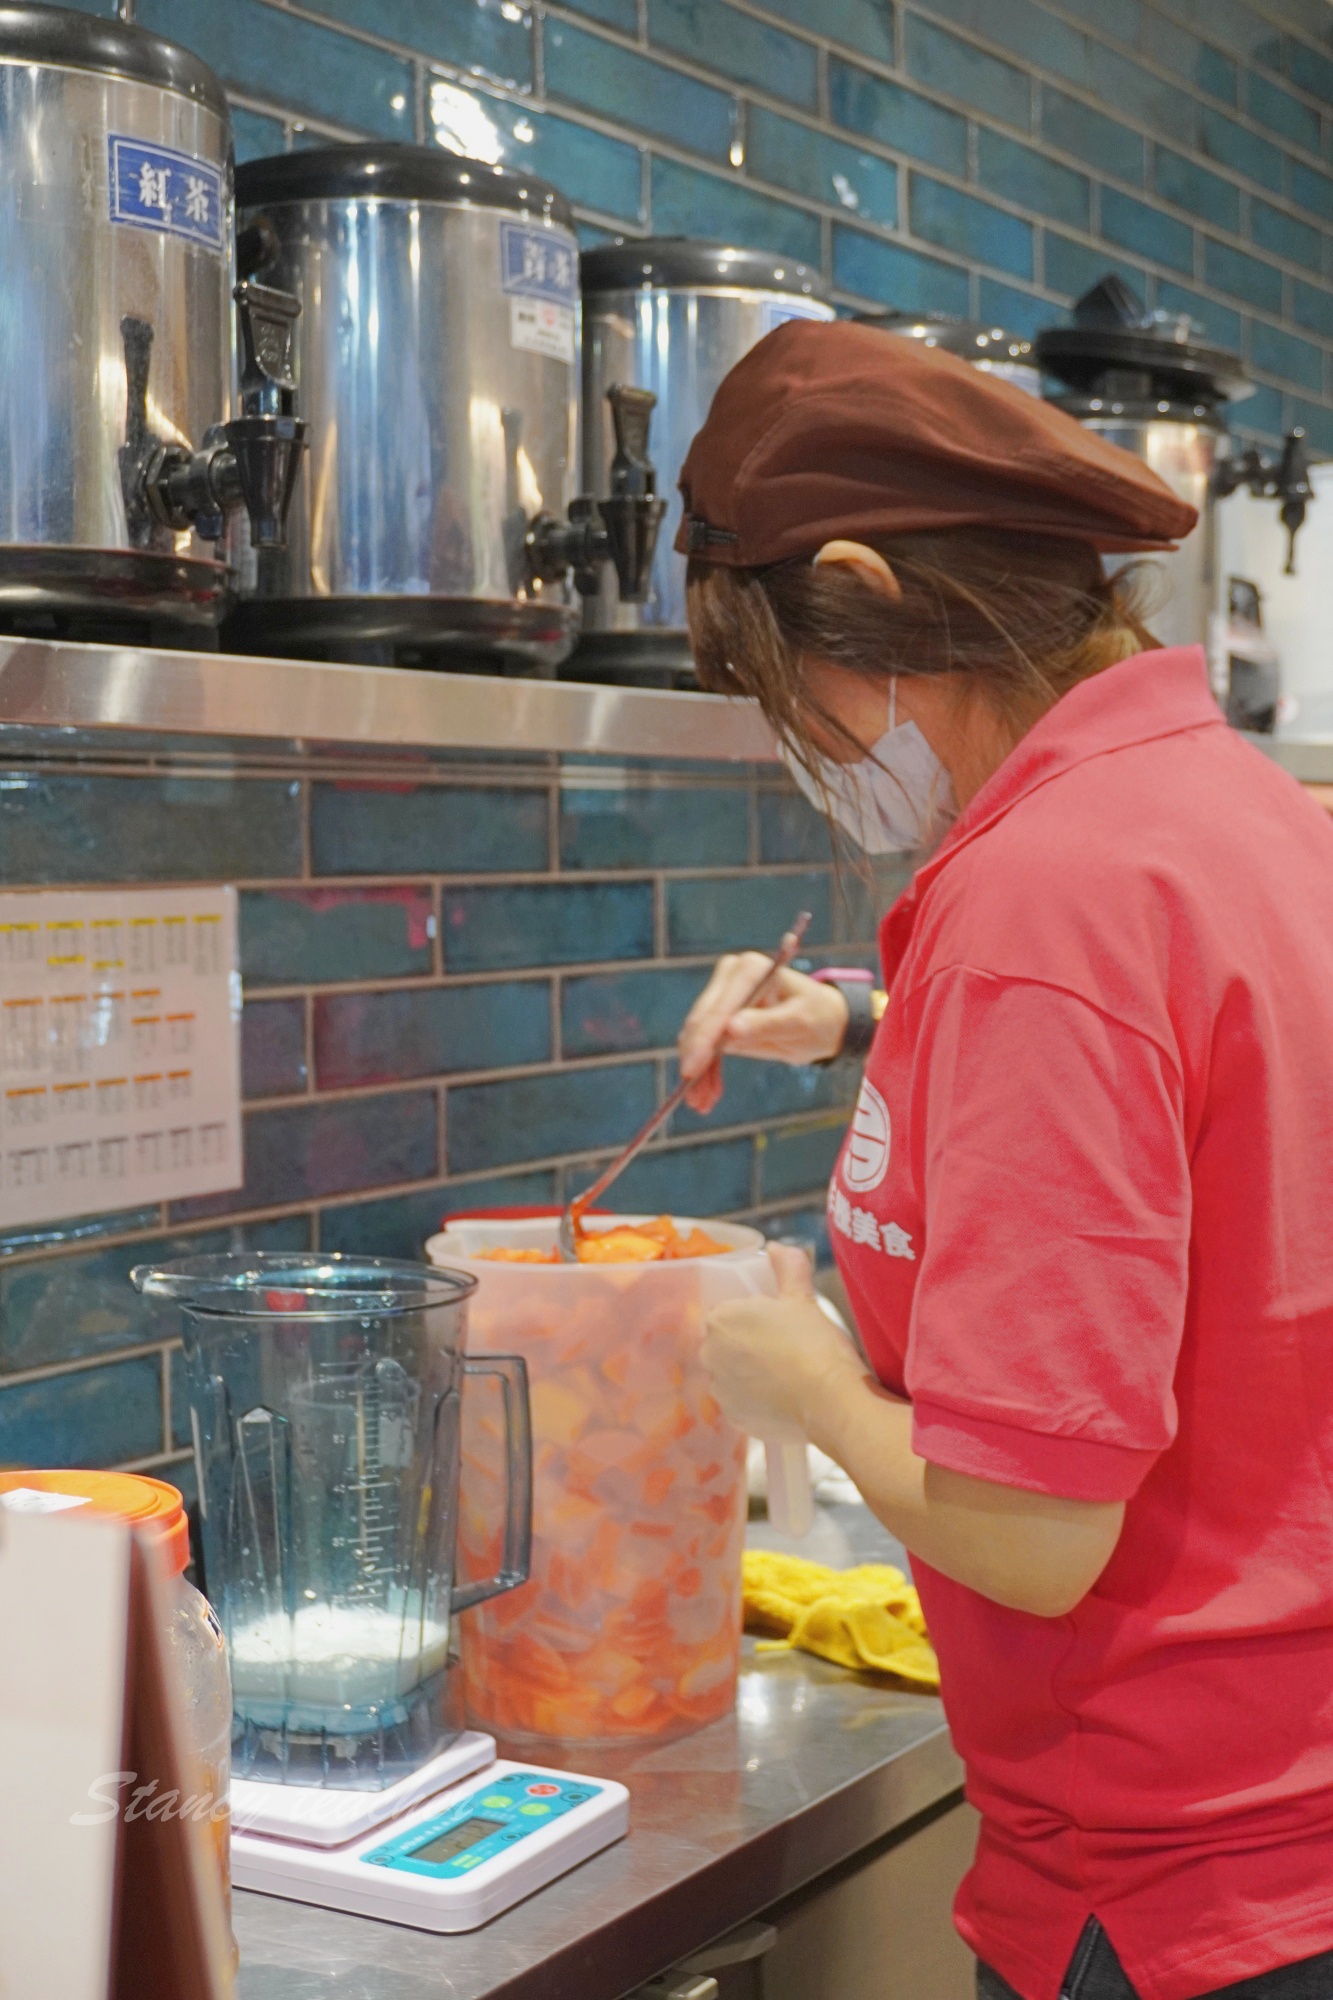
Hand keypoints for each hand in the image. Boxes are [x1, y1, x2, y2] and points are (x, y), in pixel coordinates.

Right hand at [678, 954, 848, 1112]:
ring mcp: (722, 994)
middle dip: (696, 1062)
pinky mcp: (720, 1016)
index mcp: (751, 970)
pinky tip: (708, 1093)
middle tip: (694, 1099)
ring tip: (700, 1103)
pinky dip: (705, 1071)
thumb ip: (767, 1023)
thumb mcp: (799, 1022)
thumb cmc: (816, 1016)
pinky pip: (705, 1046)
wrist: (822, 1020)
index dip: (703, 1039)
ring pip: (697, 1036)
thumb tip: (731, 1028)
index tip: (691, 1070)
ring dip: (698, 1072)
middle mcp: (731, 976)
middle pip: (701, 1021)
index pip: (719, 1008)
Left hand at [701, 1244, 867, 1440]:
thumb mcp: (803, 1297)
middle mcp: (710, 1354)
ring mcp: (720, 1389)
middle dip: (748, 1345)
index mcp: (721, 1319)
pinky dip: (755, 1400)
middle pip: (726, 1343)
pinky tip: (782, 1396)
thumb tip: (775, 1247)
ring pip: (732, 1374)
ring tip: (786, 1374)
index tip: (778, 1326)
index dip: (754, 1318)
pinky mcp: (733, 1418)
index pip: (729, 1313)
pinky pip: (740, 1402)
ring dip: (750, 1373)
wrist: (830, 1401)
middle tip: (785, 1348)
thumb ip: (787, 1267)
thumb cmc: (814, 1343)